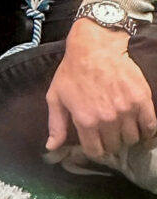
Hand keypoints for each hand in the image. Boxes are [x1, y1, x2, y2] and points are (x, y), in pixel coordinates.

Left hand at [45, 18, 156, 158]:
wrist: (95, 48)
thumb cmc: (72, 71)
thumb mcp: (56, 97)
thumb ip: (56, 125)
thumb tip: (52, 147)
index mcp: (85, 120)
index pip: (95, 151)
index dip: (95, 150)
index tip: (96, 144)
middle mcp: (107, 118)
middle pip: (115, 146)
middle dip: (110, 142)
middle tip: (108, 132)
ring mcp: (126, 110)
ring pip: (132, 138)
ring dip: (127, 136)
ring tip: (122, 127)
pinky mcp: (142, 100)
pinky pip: (150, 126)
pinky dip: (147, 130)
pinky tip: (139, 126)